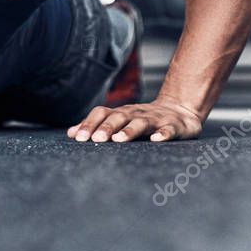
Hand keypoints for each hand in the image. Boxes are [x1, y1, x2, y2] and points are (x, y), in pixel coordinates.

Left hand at [66, 98, 202, 142]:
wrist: (179, 110)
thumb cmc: (143, 119)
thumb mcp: (120, 121)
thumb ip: (97, 126)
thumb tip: (71, 133)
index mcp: (121, 113)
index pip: (102, 113)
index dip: (89, 124)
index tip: (78, 138)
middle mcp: (136, 113)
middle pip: (119, 117)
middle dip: (106, 128)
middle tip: (95, 140)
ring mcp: (156, 119)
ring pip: (141, 122)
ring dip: (129, 130)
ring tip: (119, 140)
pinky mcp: (174, 126)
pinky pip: (169, 129)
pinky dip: (163, 134)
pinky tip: (156, 140)